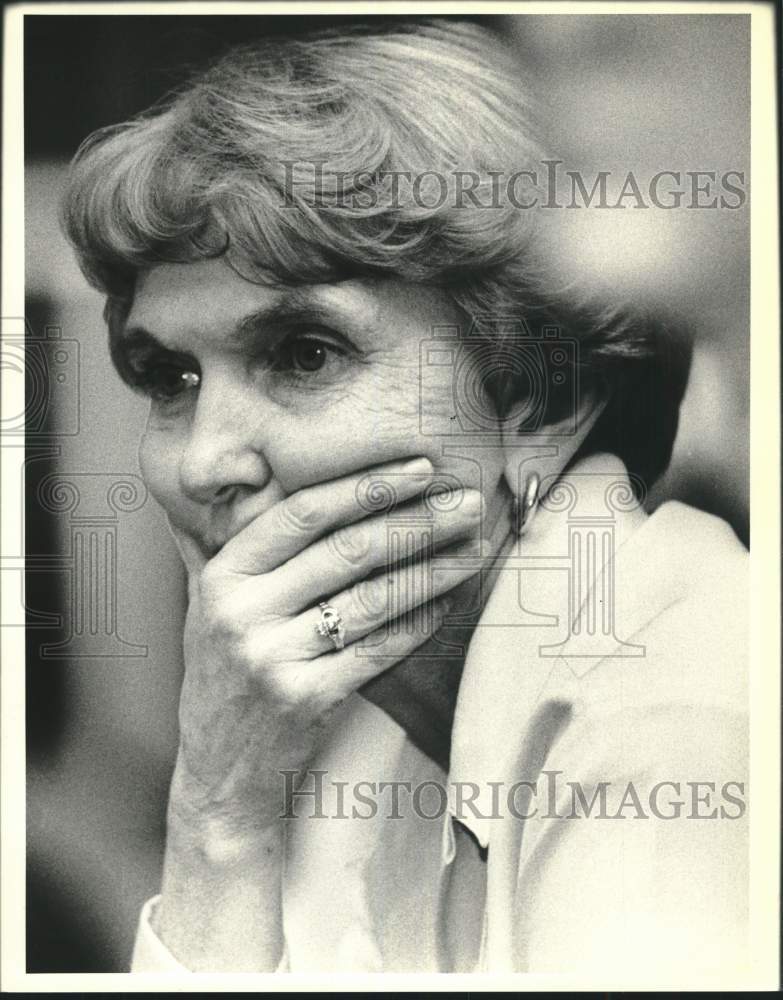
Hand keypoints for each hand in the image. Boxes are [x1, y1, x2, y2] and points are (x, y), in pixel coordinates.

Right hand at [166, 457, 483, 837]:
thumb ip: (250, 551)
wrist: (219, 775)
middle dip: (419, 520)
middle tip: (469, 502)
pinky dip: (419, 622)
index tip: (420, 468)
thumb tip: (293, 485)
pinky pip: (378, 648)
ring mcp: (272, 658)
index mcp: (223, 575)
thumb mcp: (214, 606)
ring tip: (475, 548)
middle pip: (349, 549)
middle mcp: (242, 611)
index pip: (304, 512)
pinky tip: (448, 601)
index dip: (367, 485)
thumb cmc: (226, 678)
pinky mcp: (305, 699)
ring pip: (373, 597)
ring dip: (434, 568)